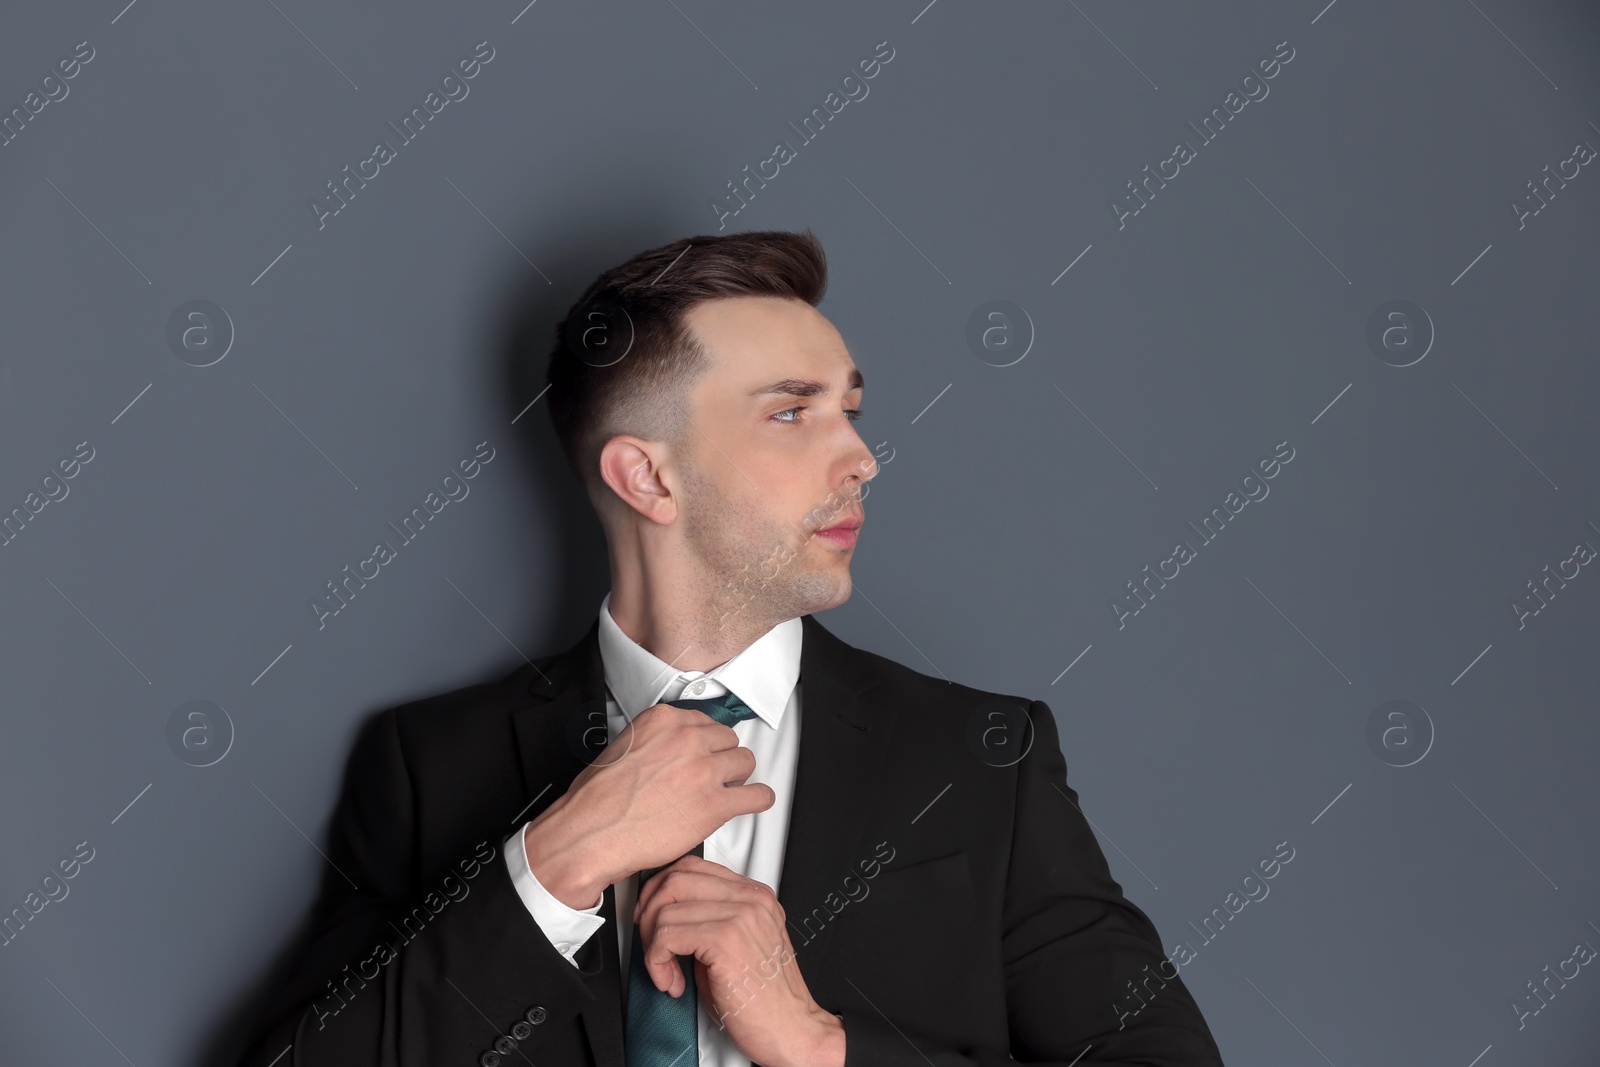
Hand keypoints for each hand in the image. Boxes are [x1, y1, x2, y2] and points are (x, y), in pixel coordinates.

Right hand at [523, 703, 775, 906]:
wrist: (591, 834)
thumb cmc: (598, 800)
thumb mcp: (623, 746)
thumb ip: (657, 741)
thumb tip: (673, 749)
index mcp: (664, 721)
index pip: (705, 722)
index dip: (705, 743)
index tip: (703, 753)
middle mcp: (688, 740)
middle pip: (728, 740)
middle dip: (721, 759)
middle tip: (709, 776)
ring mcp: (704, 771)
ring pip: (745, 763)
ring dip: (736, 778)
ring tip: (724, 791)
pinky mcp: (715, 805)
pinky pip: (758, 796)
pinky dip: (757, 800)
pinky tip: (751, 802)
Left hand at [633, 855, 845, 1066]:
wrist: (792, 1030)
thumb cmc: (765, 1000)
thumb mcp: (739, 945)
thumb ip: (710, 919)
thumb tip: (666, 913)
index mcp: (755, 896)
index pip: (692, 867)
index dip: (660, 891)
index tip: (651, 918)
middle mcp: (750, 899)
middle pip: (674, 879)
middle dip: (649, 914)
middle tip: (651, 946)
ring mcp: (740, 916)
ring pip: (665, 908)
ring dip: (651, 945)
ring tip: (666, 971)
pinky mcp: (727, 940)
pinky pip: (667, 936)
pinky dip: (657, 962)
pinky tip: (672, 982)